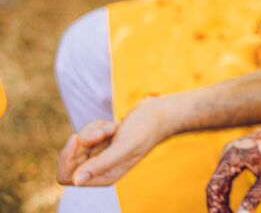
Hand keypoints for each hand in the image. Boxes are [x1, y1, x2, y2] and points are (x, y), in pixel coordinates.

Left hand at [56, 98, 174, 185]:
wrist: (160, 113)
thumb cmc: (146, 129)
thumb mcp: (124, 146)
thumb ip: (101, 164)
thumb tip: (77, 181)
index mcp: (105, 176)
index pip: (68, 176)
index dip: (67, 158)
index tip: (77, 137)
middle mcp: (101, 169)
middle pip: (71, 159)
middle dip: (84, 140)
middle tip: (101, 131)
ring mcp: (102, 155)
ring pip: (79, 144)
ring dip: (94, 130)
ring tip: (114, 127)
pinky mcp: (103, 143)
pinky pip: (88, 134)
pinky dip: (99, 125)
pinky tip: (115, 125)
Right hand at [207, 122, 260, 212]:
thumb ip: (255, 197)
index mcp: (231, 157)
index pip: (214, 187)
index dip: (216, 207)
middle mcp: (227, 153)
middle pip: (215, 185)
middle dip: (219, 206)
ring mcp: (231, 152)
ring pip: (220, 181)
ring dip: (222, 200)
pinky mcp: (237, 154)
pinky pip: (226, 176)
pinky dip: (228, 191)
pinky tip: (231, 205)